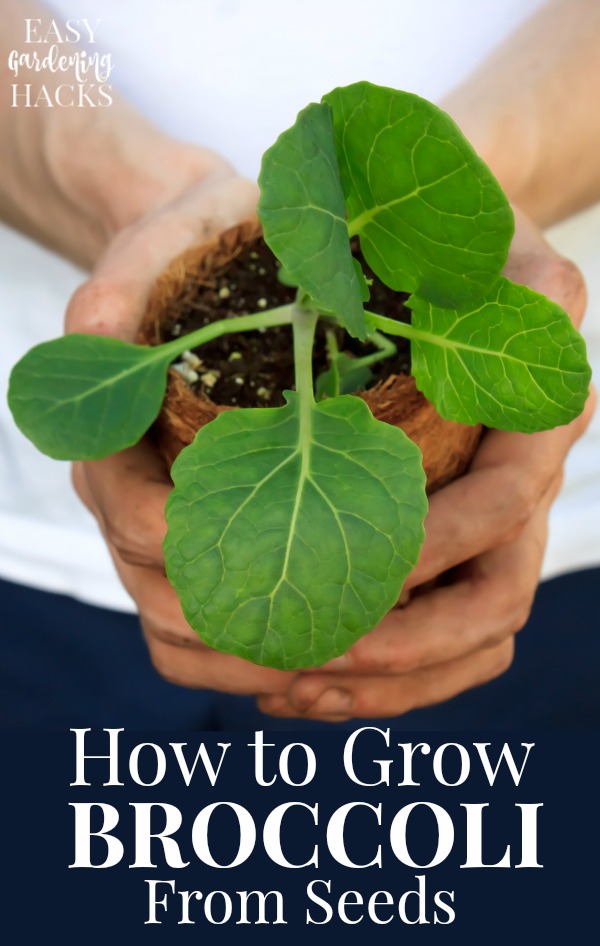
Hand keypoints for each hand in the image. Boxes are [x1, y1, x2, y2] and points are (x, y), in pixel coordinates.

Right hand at [69, 152, 294, 697]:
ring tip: (343, 656)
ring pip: (182, 633)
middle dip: (239, 630)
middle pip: (162, 600)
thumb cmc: (194, 244)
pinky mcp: (207, 539)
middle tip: (340, 634)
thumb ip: (124, 277)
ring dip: (254, 659)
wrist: (203, 256)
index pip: (137, 522)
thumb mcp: (168, 236)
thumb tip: (101, 323)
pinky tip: (328, 645)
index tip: (282, 558)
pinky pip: (209, 629)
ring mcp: (166, 527)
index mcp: (115, 438)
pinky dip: (255, 655)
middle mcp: (133, 496)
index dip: (199, 553)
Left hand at [258, 209, 595, 720]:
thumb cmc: (443, 227)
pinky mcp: (447, 544)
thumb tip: (558, 297)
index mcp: (537, 408)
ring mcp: (484, 520)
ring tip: (288, 689)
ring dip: (387, 680)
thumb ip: (516, 268)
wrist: (434, 242)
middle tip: (307, 662)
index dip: (437, 545)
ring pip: (466, 636)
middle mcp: (520, 475)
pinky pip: (431, 629)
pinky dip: (376, 670)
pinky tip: (299, 677)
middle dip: (408, 642)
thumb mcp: (473, 227)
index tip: (350, 570)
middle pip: (494, 599)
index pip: (504, 499)